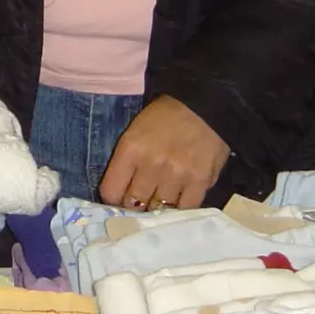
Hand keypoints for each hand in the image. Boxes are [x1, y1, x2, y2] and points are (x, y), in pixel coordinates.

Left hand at [98, 96, 229, 210]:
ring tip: (162, 197)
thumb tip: (120, 194)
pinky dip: (180, 208)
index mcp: (131, 149)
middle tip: (141, 199)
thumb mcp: (135, 131)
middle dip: (135, 203)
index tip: (120, 196)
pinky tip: (179, 199)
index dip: (114, 198)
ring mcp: (176, 176)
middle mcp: (151, 165)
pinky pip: (185, 209)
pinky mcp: (200, 182)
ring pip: (158, 209)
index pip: (110, 192)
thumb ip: (126, 162)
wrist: (204, 104)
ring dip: (158, 206)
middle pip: (134, 204)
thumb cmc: (165, 116)